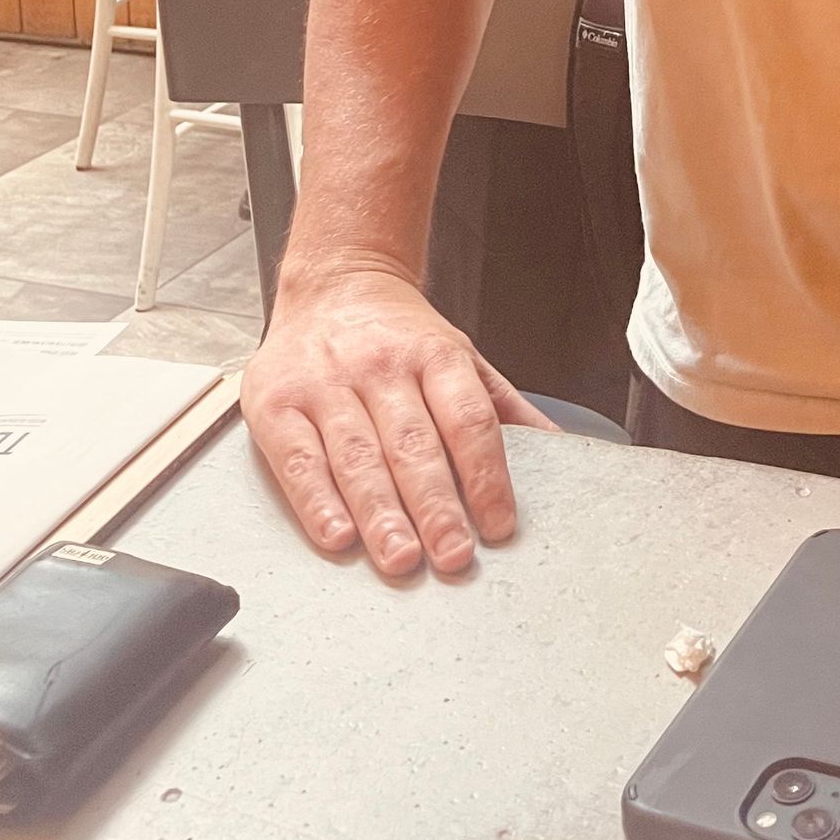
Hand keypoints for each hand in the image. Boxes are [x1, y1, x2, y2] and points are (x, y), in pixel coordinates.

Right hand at [241, 263, 559, 578]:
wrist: (334, 282)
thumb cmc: (401, 335)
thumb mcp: (461, 355)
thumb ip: (504, 407)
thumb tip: (563, 450)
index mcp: (436, 355)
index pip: (469, 419)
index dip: (487, 474)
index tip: (499, 525)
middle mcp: (382, 367)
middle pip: (414, 444)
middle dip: (437, 505)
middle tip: (454, 554)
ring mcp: (327, 384)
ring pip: (359, 457)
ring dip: (381, 513)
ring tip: (402, 556)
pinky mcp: (276, 403)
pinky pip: (299, 460)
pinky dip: (317, 502)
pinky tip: (337, 535)